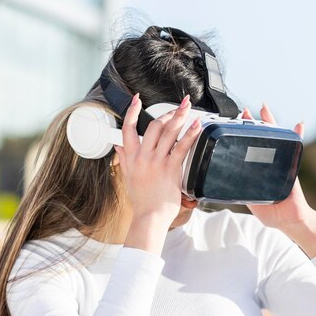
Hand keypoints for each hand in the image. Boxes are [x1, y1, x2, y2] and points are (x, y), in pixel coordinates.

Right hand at [115, 94, 200, 252]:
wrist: (150, 216)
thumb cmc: (142, 200)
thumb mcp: (128, 178)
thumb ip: (124, 160)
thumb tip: (118, 148)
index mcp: (132, 158)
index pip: (127, 129)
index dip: (131, 111)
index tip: (136, 99)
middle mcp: (143, 157)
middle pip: (153, 126)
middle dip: (166, 113)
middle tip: (178, 107)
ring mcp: (157, 162)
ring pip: (168, 132)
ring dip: (179, 116)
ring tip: (188, 106)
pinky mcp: (171, 168)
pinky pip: (182, 146)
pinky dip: (190, 134)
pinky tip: (197, 125)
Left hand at [244, 104, 308, 229]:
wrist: (289, 221)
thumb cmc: (272, 213)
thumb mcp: (250, 201)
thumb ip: (241, 194)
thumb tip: (225, 189)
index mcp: (258, 171)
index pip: (248, 149)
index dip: (241, 137)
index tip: (233, 125)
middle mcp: (270, 163)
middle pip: (261, 138)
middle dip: (254, 123)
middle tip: (244, 110)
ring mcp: (282, 163)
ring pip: (275, 138)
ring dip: (271, 122)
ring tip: (263, 108)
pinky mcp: (291, 168)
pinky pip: (295, 149)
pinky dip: (298, 136)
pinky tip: (298, 124)